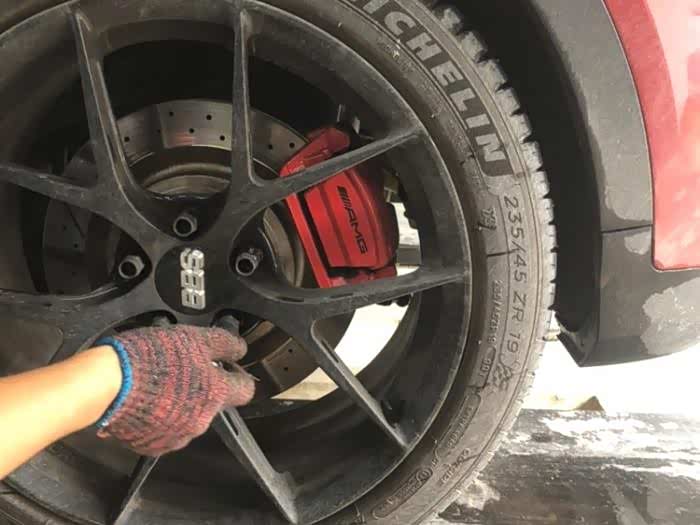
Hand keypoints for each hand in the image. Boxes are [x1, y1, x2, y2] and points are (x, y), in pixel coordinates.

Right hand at [96, 325, 254, 455]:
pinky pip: (163, 430)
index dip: (239, 375)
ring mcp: (176, 436)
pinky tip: (145, 399)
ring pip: (188, 417)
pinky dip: (159, 416)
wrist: (106, 384)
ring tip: (158, 382)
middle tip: (183, 368)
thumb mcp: (193, 337)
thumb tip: (239, 347)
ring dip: (180, 402)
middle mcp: (200, 420)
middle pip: (213, 403)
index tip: (230, 367)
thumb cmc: (149, 358)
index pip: (245, 390)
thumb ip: (223, 343)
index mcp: (215, 394)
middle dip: (203, 387)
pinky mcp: (152, 444)